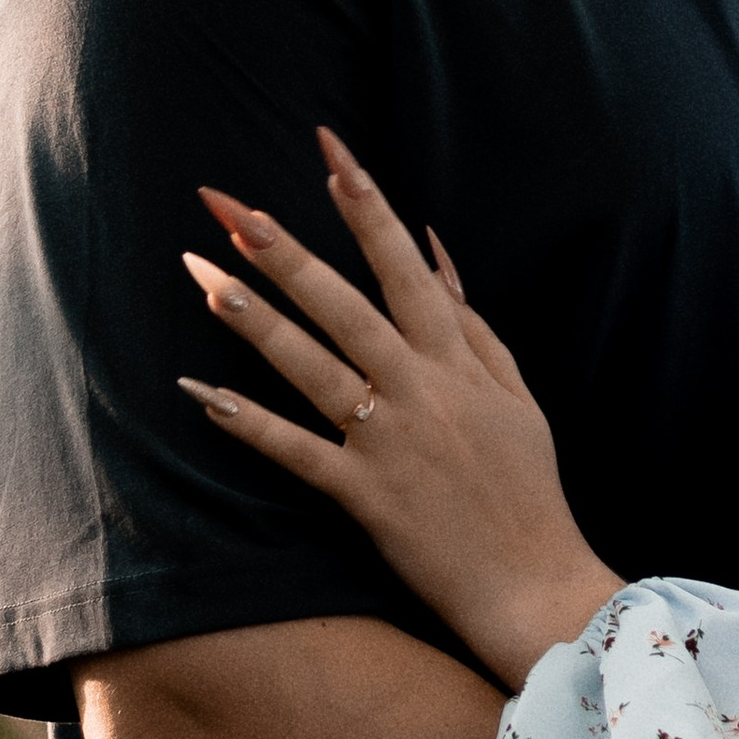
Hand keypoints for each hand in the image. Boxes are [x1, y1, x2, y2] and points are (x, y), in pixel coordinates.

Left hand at [179, 133, 621, 688]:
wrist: (537, 585)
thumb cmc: (526, 490)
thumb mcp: (516, 395)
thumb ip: (472, 323)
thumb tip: (435, 250)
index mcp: (458, 362)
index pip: (404, 266)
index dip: (367, 206)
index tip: (330, 153)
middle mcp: (422, 392)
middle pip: (345, 306)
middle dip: (290, 253)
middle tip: (235, 208)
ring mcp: (391, 443)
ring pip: (312, 368)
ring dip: (256, 321)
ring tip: (203, 276)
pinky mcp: (367, 497)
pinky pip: (297, 452)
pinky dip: (248, 424)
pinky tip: (201, 393)